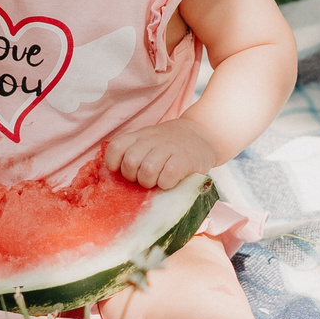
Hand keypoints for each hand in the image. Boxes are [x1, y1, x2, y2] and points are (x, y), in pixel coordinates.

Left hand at [105, 119, 220, 191]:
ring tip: (157, 180)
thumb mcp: (150, 141)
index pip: (115, 147)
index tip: (124, 171)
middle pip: (130, 162)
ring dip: (150, 182)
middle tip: (144, 177)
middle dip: (134, 177)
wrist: (204, 134)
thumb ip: (134, 153)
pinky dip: (166, 184)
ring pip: (147, 170)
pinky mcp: (184, 160)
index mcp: (140, 136)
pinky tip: (170, 181)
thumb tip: (116, 179)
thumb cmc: (171, 145)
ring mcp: (168, 148)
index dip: (114, 163)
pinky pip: (167, 177)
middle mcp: (151, 140)